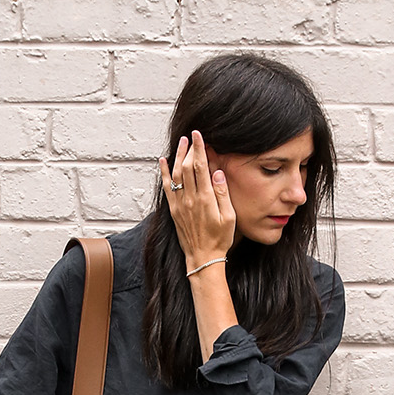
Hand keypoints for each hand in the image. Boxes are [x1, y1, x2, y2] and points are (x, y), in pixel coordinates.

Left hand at [160, 129, 235, 268]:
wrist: (202, 258)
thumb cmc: (219, 239)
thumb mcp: (229, 218)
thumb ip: (223, 194)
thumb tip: (218, 173)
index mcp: (205, 199)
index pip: (201, 167)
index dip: (199, 149)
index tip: (199, 136)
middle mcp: (190, 200)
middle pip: (187, 167)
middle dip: (189, 149)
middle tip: (191, 136)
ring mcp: (180, 205)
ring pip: (176, 174)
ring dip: (178, 157)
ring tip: (181, 143)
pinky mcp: (174, 210)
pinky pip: (167, 187)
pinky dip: (164, 173)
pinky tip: (164, 161)